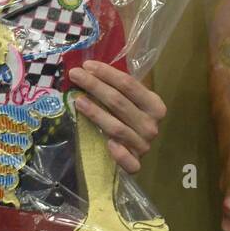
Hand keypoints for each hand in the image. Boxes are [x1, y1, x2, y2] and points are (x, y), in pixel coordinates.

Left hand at [66, 59, 165, 173]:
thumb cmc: (131, 119)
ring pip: (116, 127)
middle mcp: (152, 125)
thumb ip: (119, 88)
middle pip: (119, 102)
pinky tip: (108, 143)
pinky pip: (129, 161)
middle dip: (95, 86)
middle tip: (75, 75)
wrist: (136, 151)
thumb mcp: (132, 101)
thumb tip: (90, 68)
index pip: (129, 85)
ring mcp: (144, 145)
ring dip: (96, 113)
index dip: (107, 73)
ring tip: (77, 100)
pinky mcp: (137, 165)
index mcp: (154, 105)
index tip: (87, 65)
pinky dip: (119, 153)